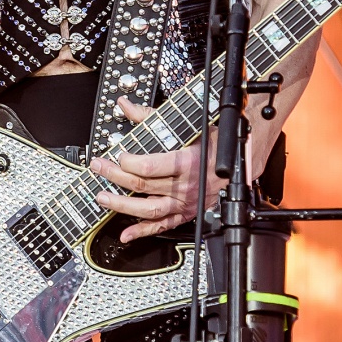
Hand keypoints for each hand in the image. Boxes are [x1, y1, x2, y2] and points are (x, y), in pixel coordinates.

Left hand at [89, 98, 220, 243]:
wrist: (242, 158)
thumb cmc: (215, 140)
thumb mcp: (186, 125)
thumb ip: (152, 117)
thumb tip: (127, 107)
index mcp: (187, 162)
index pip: (147, 167)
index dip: (125, 162)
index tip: (115, 155)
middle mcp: (186, 186)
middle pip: (142, 185)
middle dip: (114, 176)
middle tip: (99, 168)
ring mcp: (186, 203)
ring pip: (148, 210)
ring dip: (121, 205)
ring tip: (103, 197)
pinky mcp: (187, 213)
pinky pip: (162, 226)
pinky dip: (142, 232)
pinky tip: (126, 234)